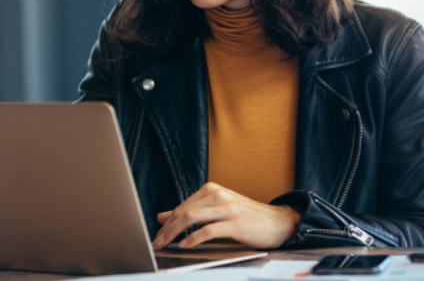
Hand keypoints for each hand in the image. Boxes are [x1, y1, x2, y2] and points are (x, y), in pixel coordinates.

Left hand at [152, 182, 292, 249]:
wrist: (278, 222)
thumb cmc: (246, 217)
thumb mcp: (216, 210)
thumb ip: (191, 211)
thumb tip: (162, 216)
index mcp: (212, 190)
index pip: (182, 206)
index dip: (167, 222)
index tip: (156, 235)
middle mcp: (218, 195)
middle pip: (184, 211)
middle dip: (167, 229)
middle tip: (156, 242)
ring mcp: (228, 208)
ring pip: (192, 218)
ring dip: (175, 233)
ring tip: (166, 244)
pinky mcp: (236, 223)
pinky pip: (209, 230)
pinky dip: (194, 238)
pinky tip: (185, 245)